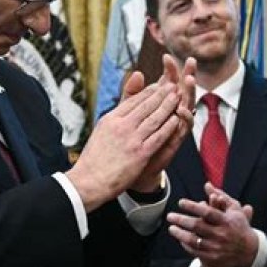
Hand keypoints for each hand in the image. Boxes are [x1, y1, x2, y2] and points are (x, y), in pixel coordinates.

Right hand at [66, 75, 180, 210]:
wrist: (89, 181)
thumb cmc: (95, 158)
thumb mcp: (101, 130)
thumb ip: (115, 115)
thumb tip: (118, 103)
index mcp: (111, 119)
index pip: (133, 100)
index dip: (149, 91)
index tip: (159, 85)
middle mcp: (121, 126)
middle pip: (146, 105)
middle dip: (162, 94)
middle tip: (173, 85)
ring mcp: (131, 139)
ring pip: (154, 118)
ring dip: (168, 106)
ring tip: (177, 97)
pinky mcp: (140, 154)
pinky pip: (158, 136)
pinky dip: (169, 126)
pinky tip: (177, 119)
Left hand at [129, 54, 196, 191]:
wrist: (132, 165)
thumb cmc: (131, 137)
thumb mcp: (129, 112)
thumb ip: (132, 94)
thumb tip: (136, 72)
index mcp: (160, 103)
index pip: (168, 82)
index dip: (169, 69)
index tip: (167, 56)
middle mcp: (171, 112)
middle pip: (182, 89)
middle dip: (187, 75)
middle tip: (191, 61)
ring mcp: (175, 125)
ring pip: (187, 106)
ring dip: (190, 93)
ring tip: (190, 80)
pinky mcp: (175, 139)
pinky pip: (184, 127)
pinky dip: (185, 118)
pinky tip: (182, 110)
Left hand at [167, 183, 258, 266]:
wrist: (248, 251)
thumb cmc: (239, 225)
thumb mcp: (234, 209)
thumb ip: (220, 195)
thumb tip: (207, 184)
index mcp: (226, 221)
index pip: (207, 212)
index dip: (193, 206)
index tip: (181, 202)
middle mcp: (221, 234)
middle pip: (198, 226)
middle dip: (181, 220)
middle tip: (170, 216)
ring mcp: (216, 247)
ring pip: (194, 240)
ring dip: (180, 234)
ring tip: (171, 228)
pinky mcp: (213, 257)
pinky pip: (195, 251)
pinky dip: (186, 244)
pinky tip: (180, 238)